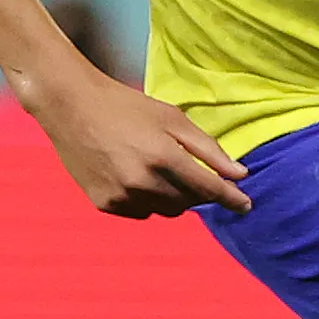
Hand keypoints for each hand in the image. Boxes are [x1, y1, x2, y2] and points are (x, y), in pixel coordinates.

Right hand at [27, 67, 249, 217]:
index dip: (231, 198)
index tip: (246, 205)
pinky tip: (132, 174)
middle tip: (187, 168)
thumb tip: (240, 174)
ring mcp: (121, 195)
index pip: (209, 189)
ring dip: (171, 196)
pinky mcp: (104, 203)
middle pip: (188, 203)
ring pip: (164, 210)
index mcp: (164, 156)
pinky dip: (145, 199)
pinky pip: (139, 211)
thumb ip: (209, 149)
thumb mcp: (172, 119)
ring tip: (155, 167)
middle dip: (196, 191)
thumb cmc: (128, 107)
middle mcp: (142, 181)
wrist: (71, 106)